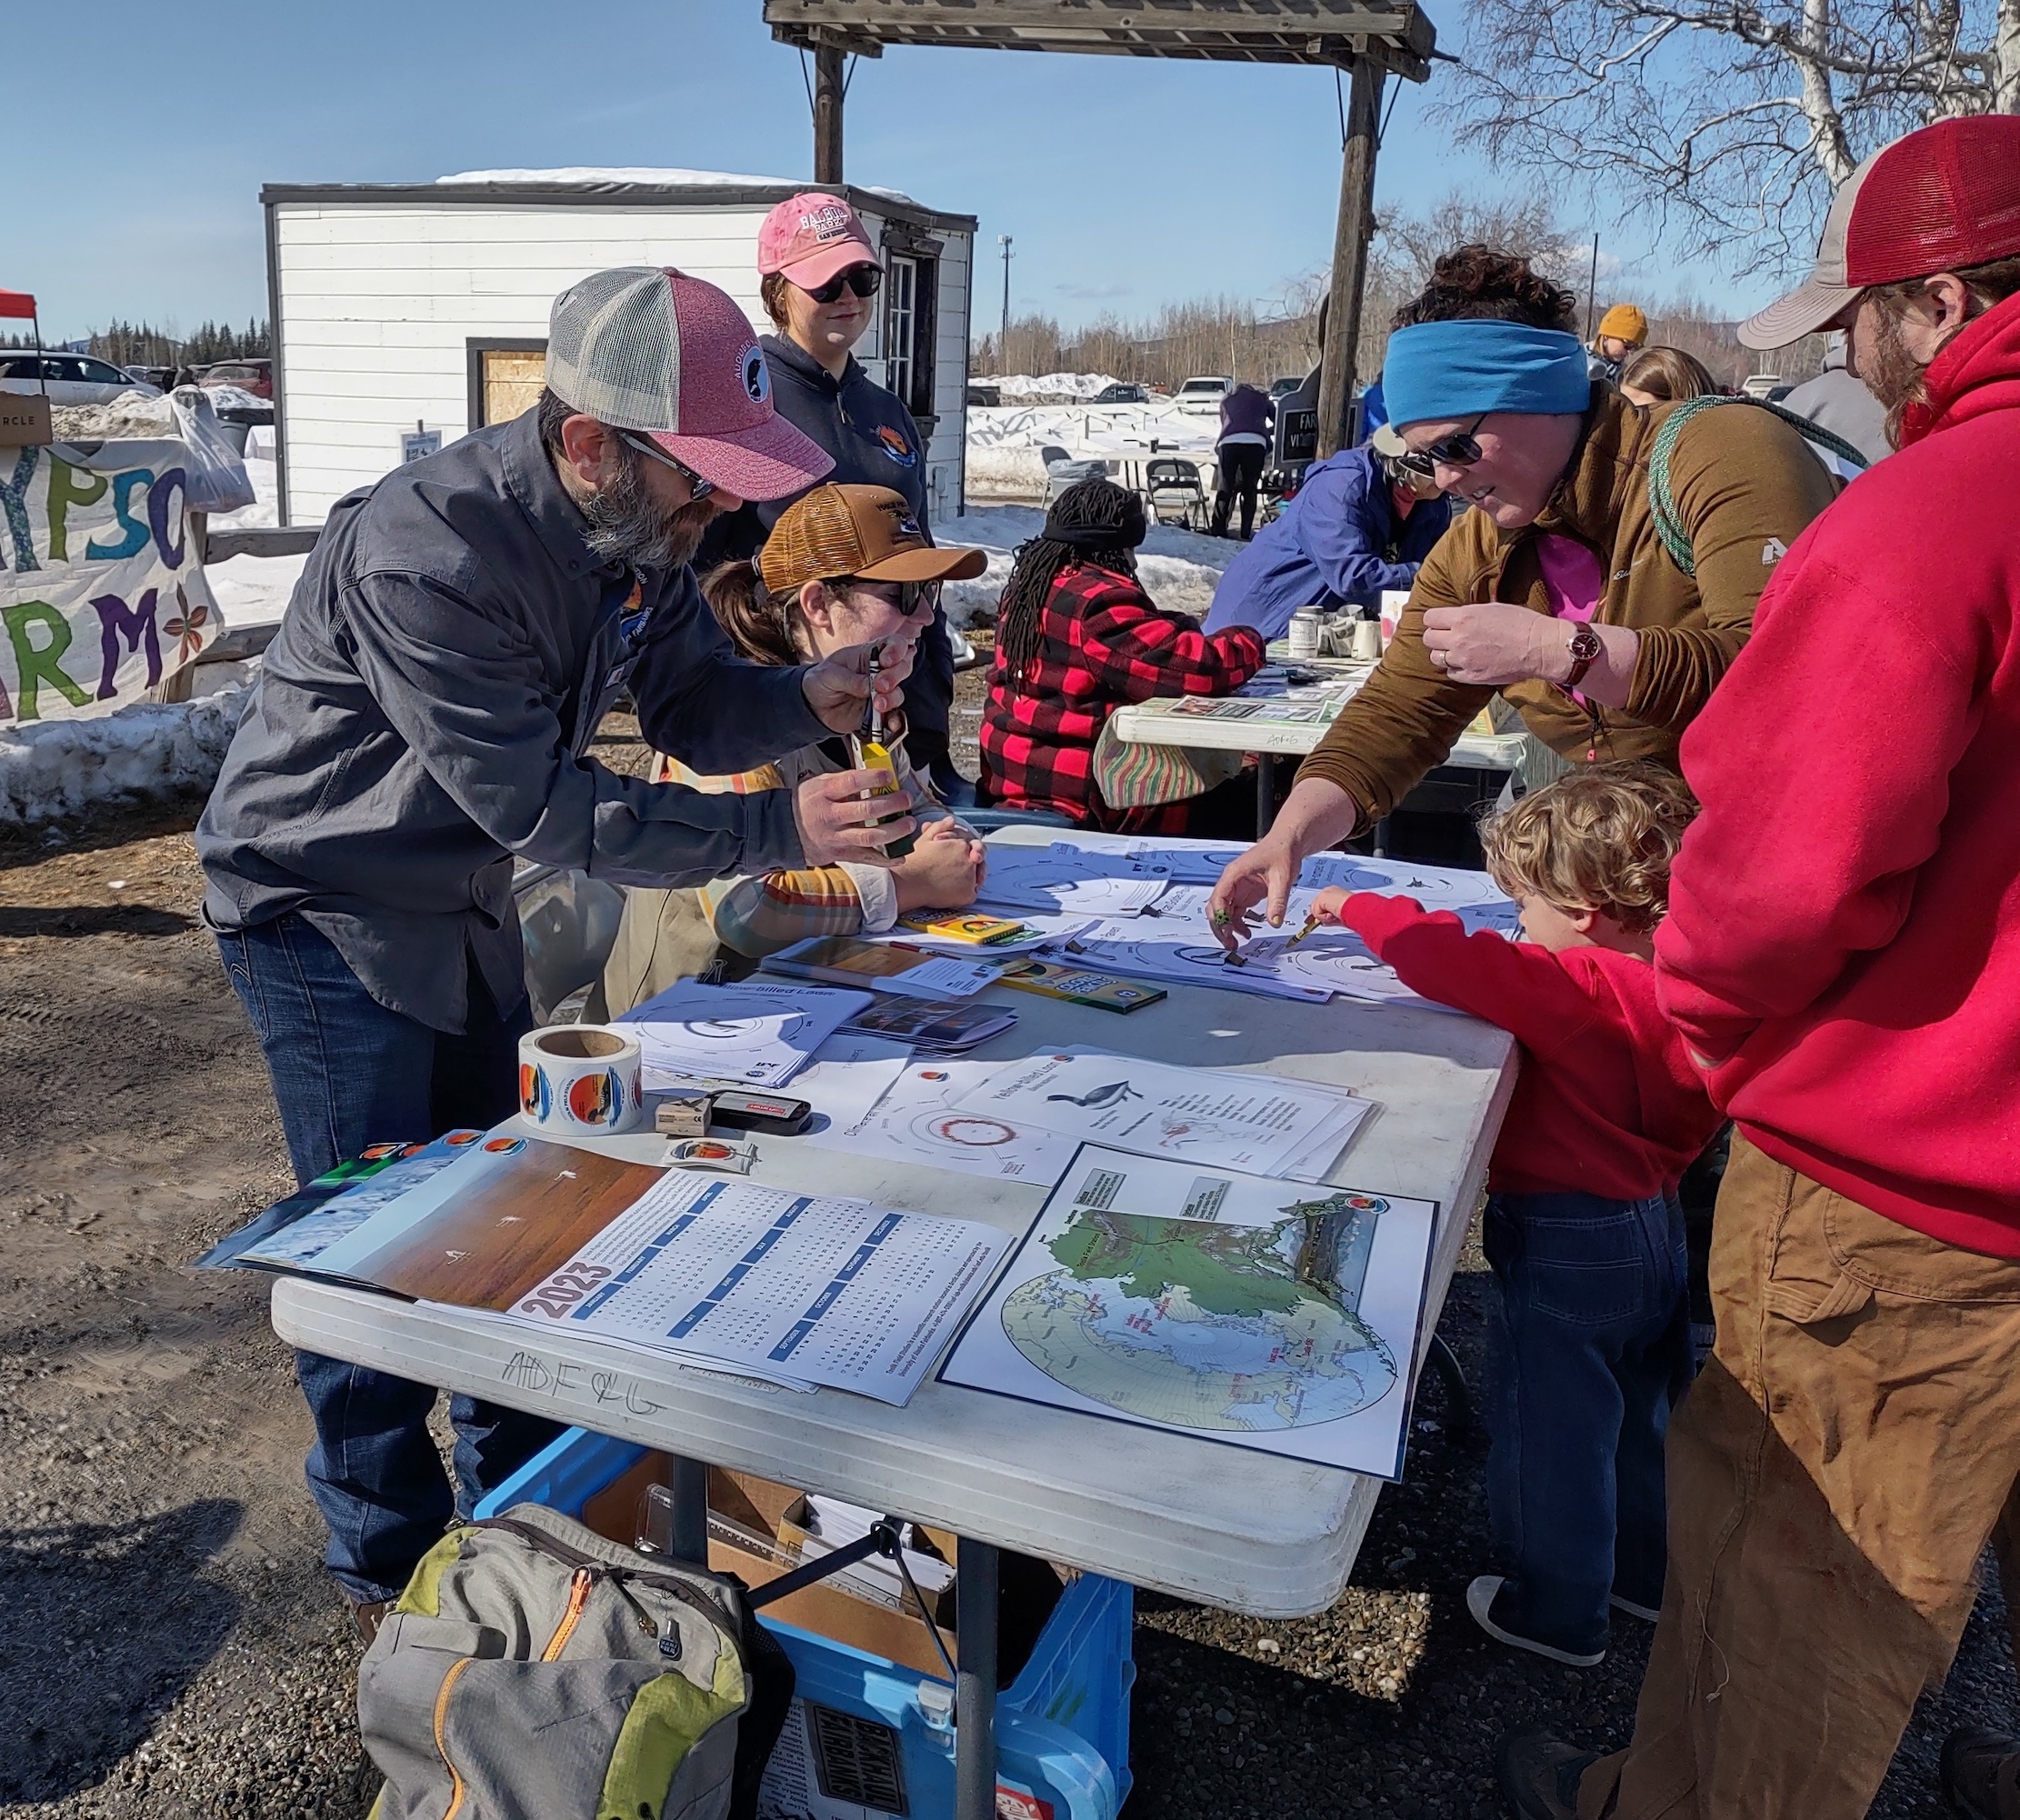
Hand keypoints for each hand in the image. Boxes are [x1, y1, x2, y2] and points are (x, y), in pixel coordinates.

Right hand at [793, 768, 916, 867]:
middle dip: (892, 804)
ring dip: (895, 831)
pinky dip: (886, 859)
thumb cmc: (808, 803)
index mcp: (825, 793)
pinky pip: (867, 858)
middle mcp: (830, 816)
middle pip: (866, 811)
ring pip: (870, 837)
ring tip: (909, 823)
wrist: (786, 831)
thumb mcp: (820, 784)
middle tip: (906, 799)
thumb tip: (876, 777)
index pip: (851, 782)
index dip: (873, 778)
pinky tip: (901, 855)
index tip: (889, 776)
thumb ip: (844, 781)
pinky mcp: (841, 855)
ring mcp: (836, 838)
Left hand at [802, 635, 919, 735]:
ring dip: (892, 698)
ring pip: (899, 692)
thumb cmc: (821, 680)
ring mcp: (881, 693)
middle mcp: (880, 672)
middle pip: (903, 667)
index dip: (896, 650)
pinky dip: (895, 720)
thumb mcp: (829, 674)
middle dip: (895, 676)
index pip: (894, 644)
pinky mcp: (879, 712)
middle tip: (880, 685)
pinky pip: (893, 716)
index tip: (885, 661)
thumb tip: (869, 687)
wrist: (814, 706)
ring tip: (877, 705)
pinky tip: (890, 724)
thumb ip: (849, 679)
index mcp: (869, 654)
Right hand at [894, 819, 986, 910]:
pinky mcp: (967, 894)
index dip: (966, 847)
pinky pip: (973, 893)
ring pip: (977, 876)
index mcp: (961, 845)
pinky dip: (966, 892)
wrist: (908, 882)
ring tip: (954, 879)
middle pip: (979, 859)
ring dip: (971, 876)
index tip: (961, 852)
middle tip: (964, 866)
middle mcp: (969, 860)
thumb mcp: (925, 839)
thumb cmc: (914, 862)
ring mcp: (970, 878)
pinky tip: (955, 891)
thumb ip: (940, 827)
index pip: (972, 844)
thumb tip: (950, 820)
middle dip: (974, 859)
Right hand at [1205, 777, 1359, 948]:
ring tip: (1235, 944)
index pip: (1218, 897)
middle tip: (1229, 943)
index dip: (1220, 915)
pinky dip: (1237, 924)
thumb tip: (1274, 922)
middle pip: (1215, 907)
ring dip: (1226, 928)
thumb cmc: (1281, 852)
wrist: (1288, 843)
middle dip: (1219, 926)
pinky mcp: (1245, 894)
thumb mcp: (1282, 877)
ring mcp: (1237, 889)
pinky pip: (1234, 913)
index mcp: (1235, 873)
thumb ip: (1278, 901)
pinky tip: (1246, 933)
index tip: (1227, 930)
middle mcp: (1231, 882)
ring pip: (1223, 912)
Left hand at [1420, 602, 1558, 687]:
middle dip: (1436, 636)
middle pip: (1428, 639)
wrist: (1539, 647)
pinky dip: (1456, 668)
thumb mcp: (1492, 608)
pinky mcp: (1471, 676)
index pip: (1429, 618)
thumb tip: (1457, 617)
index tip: (1440, 621)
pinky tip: (1467, 663)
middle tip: (1447, 636)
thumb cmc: (1522, 623)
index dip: (1435, 620)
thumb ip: (1469, 613)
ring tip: (1456, 651)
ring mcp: (1463, 660)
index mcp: (1463, 617)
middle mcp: (1458, 639)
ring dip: (1444, 653)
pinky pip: (1451, 673)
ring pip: (1436, 658)